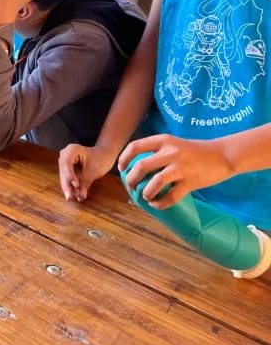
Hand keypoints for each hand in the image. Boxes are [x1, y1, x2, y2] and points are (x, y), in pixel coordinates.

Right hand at [58, 144, 114, 201]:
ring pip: (64, 176)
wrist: (104, 156)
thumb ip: (86, 183)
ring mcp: (65, 161)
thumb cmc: (100, 159)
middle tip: (69, 197)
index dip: (70, 175)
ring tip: (71, 198)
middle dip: (67, 184)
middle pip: (63, 171)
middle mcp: (65, 154)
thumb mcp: (93, 170)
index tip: (76, 185)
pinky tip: (74, 195)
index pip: (67, 163)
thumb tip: (81, 195)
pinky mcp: (67, 168)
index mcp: (72, 150)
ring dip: (68, 187)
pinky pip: (67, 178)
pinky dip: (71, 186)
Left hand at [117, 134, 233, 208]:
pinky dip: (160, 203)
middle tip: (131, 186)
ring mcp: (181, 168)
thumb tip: (135, 166)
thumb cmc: (195, 151)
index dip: (124, 159)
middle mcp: (171, 152)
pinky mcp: (191, 182)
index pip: (135, 147)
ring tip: (145, 196)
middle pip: (141, 166)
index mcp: (164, 140)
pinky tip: (156, 204)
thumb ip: (157, 151)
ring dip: (145, 192)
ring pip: (154, 183)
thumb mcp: (174, 143)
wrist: (223, 155)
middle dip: (131, 179)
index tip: (121, 169)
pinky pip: (171, 196)